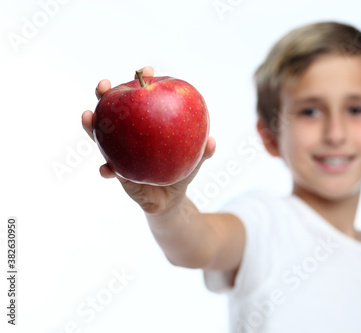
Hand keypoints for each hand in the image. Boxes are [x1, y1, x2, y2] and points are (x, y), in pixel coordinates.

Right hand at [82, 66, 215, 213]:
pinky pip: (109, 169)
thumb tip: (211, 142)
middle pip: (113, 109)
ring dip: (92, 125)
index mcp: (146, 124)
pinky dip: (107, 169)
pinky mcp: (117, 172)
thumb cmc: (182, 170)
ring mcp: (119, 151)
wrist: (170, 198)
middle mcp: (129, 134)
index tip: (147, 71)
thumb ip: (204, 151)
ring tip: (87, 115)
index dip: (142, 80)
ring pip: (102, 134)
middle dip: (105, 93)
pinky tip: (106, 170)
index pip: (141, 97)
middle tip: (104, 84)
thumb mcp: (196, 160)